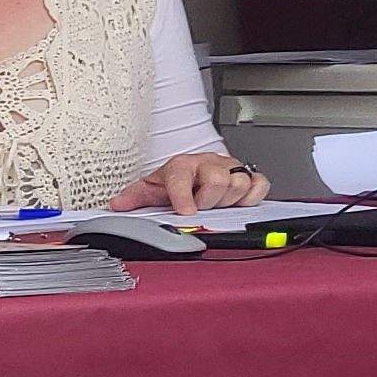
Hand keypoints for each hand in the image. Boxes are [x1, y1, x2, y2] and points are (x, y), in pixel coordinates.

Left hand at [113, 152, 268, 215]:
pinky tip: (236, 202)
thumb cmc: (173, 183)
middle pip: (218, 181)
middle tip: (200, 208)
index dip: (184, 196)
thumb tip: (117, 204)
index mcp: (181, 166)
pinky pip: (259, 184)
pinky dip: (251, 196)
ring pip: (239, 183)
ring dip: (228, 200)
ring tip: (215, 204)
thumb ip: (134, 197)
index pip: (182, 176)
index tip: (186, 212)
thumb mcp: (150, 190)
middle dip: (209, 201)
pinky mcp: (248, 175)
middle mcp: (208, 163)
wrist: (192, 175)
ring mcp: (229, 168)